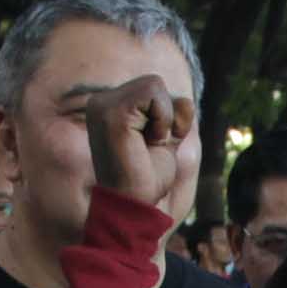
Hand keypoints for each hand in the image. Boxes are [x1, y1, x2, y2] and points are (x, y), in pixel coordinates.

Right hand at [83, 75, 195, 212]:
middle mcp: (100, 102)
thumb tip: (186, 100)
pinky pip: (153, 94)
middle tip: (151, 144)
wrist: (133, 204)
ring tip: (148, 142)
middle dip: (166, 115)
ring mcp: (102, 105)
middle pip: (154, 83)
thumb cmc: (147, 178)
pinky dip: (163, 118)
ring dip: (165, 118)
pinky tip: (148, 140)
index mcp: (108, 107)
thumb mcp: (166, 141)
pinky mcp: (111, 111)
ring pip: (154, 84)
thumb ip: (172, 118)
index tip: (152, 143)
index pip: (151, 90)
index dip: (166, 116)